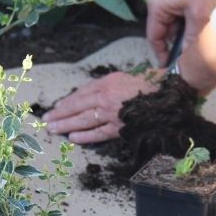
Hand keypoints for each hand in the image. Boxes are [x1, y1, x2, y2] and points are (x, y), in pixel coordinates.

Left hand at [42, 70, 164, 143]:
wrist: (168, 93)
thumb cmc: (149, 83)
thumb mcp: (124, 77)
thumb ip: (107, 86)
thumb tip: (90, 97)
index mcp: (107, 83)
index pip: (81, 94)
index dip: (67, 103)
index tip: (56, 108)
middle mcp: (106, 97)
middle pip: (77, 107)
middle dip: (60, 115)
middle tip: (46, 121)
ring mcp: (112, 113)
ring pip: (84, 120)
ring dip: (66, 125)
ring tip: (53, 129)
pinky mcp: (121, 126)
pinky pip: (99, 133)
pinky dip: (85, 136)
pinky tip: (73, 138)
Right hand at [147, 0, 215, 66]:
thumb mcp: (199, 16)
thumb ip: (191, 39)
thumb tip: (188, 59)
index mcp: (156, 7)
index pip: (154, 37)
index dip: (162, 54)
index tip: (171, 68)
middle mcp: (159, 2)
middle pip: (164, 32)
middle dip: (177, 45)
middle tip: (191, 59)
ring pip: (176, 25)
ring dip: (186, 34)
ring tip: (200, 43)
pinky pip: (182, 16)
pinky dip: (191, 24)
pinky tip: (202, 29)